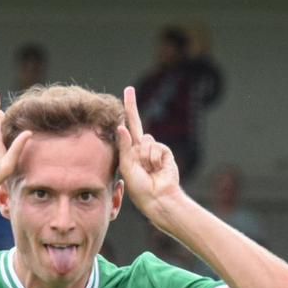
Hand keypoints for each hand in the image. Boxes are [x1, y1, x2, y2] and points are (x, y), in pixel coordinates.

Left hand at [116, 87, 183, 214]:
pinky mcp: (165, 153)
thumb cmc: (140, 188)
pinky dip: (155, 158)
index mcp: (130, 152)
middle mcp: (141, 149)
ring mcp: (154, 150)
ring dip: (145, 155)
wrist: (158, 198)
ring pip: (146, 139)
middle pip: (136, 123)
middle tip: (128, 89)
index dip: (126, 113)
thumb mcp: (128, 167)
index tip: (126, 95)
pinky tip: (157, 169)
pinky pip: (157, 146)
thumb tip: (121, 127)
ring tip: (148, 170)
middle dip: (131, 106)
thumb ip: (125, 147)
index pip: (126, 129)